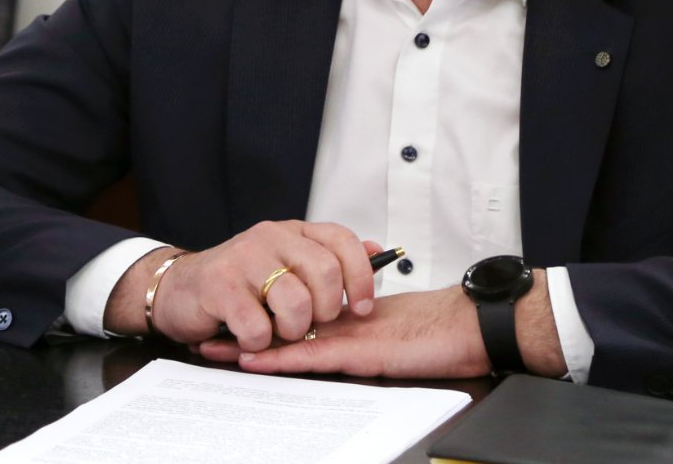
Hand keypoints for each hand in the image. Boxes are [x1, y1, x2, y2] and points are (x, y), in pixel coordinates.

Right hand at [108, 221, 382, 349]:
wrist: (178, 290)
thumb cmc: (239, 284)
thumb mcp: (286, 264)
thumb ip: (328, 259)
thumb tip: (376, 250)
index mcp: (292, 231)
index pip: (343, 241)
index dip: (361, 277)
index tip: (362, 308)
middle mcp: (270, 237)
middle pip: (325, 274)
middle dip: (325, 312)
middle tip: (308, 325)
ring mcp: (243, 258)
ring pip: (296, 303)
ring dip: (292, 330)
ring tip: (276, 331)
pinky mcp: (219, 286)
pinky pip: (259, 326)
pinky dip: (259, 342)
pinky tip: (248, 336)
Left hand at [197, 286, 489, 378]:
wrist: (469, 327)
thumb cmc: (440, 332)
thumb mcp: (393, 333)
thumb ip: (365, 332)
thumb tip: (339, 338)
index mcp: (346, 316)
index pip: (292, 312)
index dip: (259, 315)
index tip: (227, 319)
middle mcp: (339, 322)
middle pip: (279, 322)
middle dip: (241, 326)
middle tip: (203, 331)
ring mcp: (346, 335)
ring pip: (286, 337)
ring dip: (248, 342)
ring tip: (211, 346)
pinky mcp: (358, 351)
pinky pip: (310, 355)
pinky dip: (279, 357)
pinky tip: (253, 359)